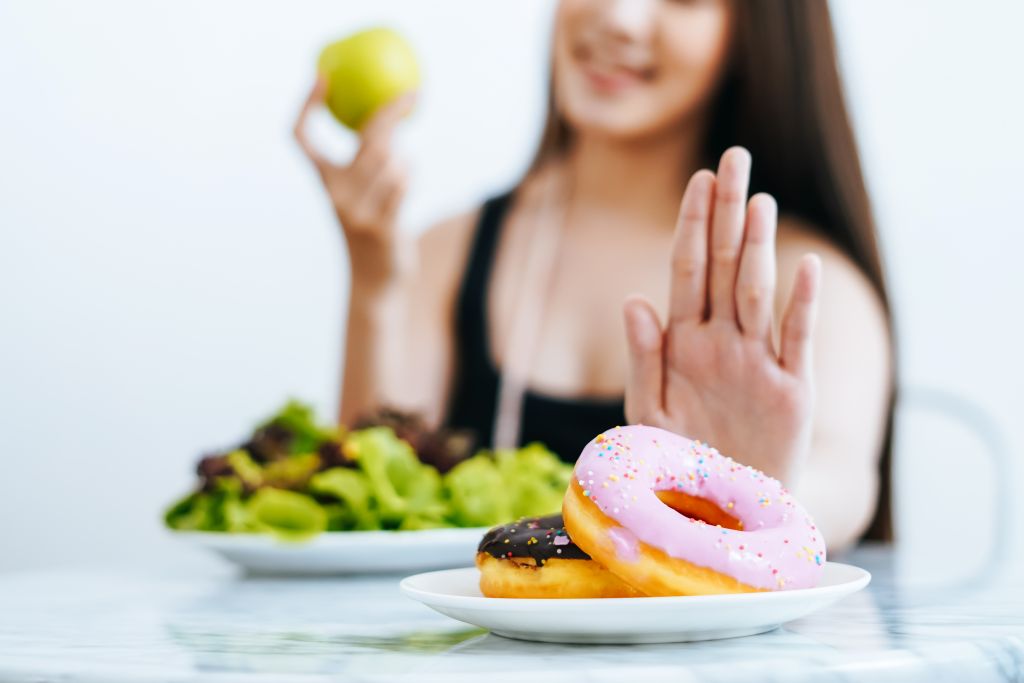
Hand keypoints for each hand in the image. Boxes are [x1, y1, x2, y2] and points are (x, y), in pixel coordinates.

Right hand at [293, 79, 414, 283]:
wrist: (373, 282)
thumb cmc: (370, 229)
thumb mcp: (358, 194)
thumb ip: (365, 160)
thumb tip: (388, 115)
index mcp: (323, 181)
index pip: (302, 137)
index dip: (306, 105)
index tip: (322, 77)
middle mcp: (335, 194)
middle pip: (367, 139)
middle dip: (392, 111)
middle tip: (413, 94)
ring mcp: (357, 211)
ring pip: (394, 161)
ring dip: (406, 160)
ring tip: (403, 170)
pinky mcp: (383, 227)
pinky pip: (404, 184)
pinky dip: (411, 176)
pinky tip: (408, 179)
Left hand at [622, 147, 821, 481]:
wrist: (722, 511)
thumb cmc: (679, 463)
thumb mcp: (650, 413)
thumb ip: (644, 358)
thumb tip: (634, 298)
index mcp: (684, 342)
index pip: (687, 270)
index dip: (692, 225)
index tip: (697, 179)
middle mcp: (722, 342)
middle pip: (725, 266)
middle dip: (727, 213)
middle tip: (734, 157)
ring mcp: (758, 362)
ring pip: (758, 292)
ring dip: (759, 247)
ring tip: (758, 199)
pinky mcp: (792, 390)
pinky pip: (795, 340)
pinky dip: (800, 306)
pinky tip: (805, 266)